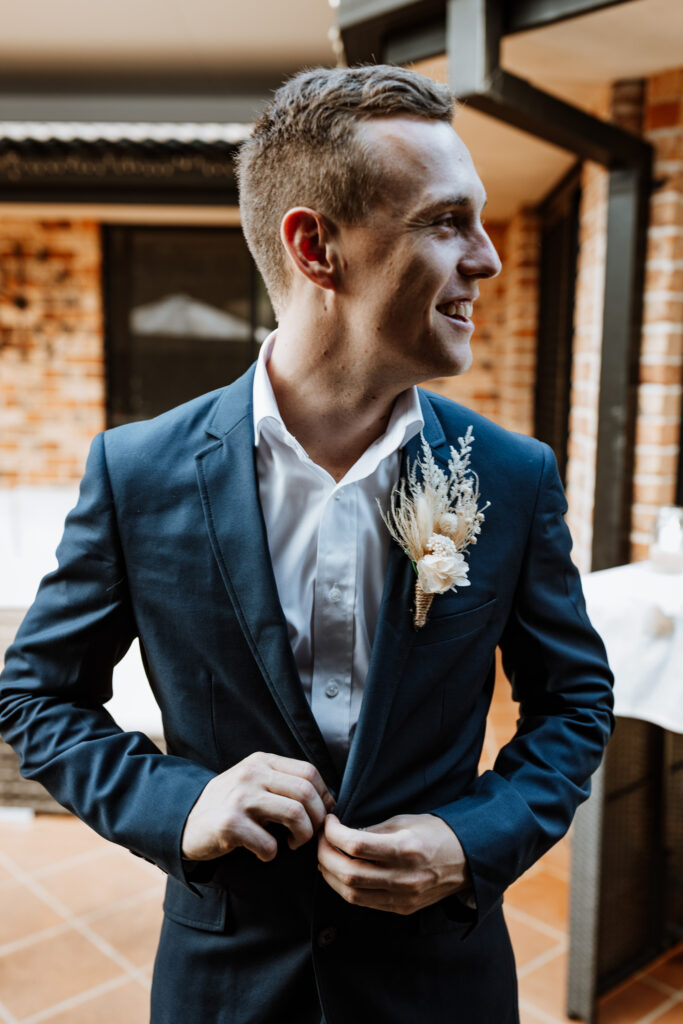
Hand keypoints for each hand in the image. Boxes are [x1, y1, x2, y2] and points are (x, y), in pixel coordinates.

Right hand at [181, 752, 335, 862]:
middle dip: (317, 820)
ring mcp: (239, 797)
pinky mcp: (229, 824)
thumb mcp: (255, 782)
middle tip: (309, 835)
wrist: (184, 821)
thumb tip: (329, 801)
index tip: (321, 815)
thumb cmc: (230, 805)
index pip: (309, 772)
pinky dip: (272, 854)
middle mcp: (252, 774)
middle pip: (306, 792)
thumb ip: (285, 784)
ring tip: (292, 844)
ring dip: (301, 837)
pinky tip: (264, 853)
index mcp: (262, 761)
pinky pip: (269, 843)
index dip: (324, 796)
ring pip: (294, 814)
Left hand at [317, 812, 469, 914]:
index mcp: (405, 848)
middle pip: (348, 872)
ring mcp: (403, 897)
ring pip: (351, 893)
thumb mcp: (404, 820)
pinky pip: (364, 903)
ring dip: (330, 875)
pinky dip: (345, 888)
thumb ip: (373, 830)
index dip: (334, 833)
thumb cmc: (435, 832)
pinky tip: (340, 873)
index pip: (356, 845)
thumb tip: (342, 834)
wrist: (467, 859)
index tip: (329, 822)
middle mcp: (404, 877)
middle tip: (320, 840)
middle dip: (324, 855)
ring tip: (325, 857)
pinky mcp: (401, 909)